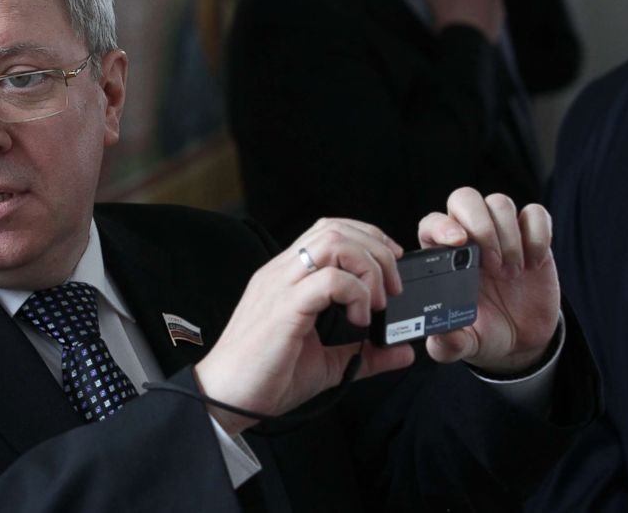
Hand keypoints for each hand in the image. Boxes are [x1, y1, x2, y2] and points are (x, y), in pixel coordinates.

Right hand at [194, 219, 414, 434]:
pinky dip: (356, 293)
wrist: (226, 398)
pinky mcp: (284, 308)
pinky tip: (359, 319)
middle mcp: (280, 274)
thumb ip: (364, 355)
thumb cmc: (264, 378)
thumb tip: (401, 351)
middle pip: (334, 229)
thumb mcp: (327, 364)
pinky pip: (330, 280)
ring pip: (333, 243)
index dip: (365, 237)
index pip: (327, 231)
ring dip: (368, 266)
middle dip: (376, 250)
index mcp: (286, 279)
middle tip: (391, 287)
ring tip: (376, 300)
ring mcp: (280, 287)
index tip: (390, 265)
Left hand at [417, 187, 559, 373]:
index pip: (432, 223)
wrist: (521, 340)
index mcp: (442, 257)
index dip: (442, 226)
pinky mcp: (532, 237)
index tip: (458, 243)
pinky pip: (535, 213)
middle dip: (480, 225)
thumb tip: (441, 336)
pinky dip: (537, 235)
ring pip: (499, 203)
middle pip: (464, 198)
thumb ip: (448, 343)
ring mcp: (501, 233)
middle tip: (492, 264)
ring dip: (508, 237)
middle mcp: (469, 237)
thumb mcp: (463, 344)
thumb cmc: (483, 333)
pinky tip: (533, 264)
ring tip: (511, 273)